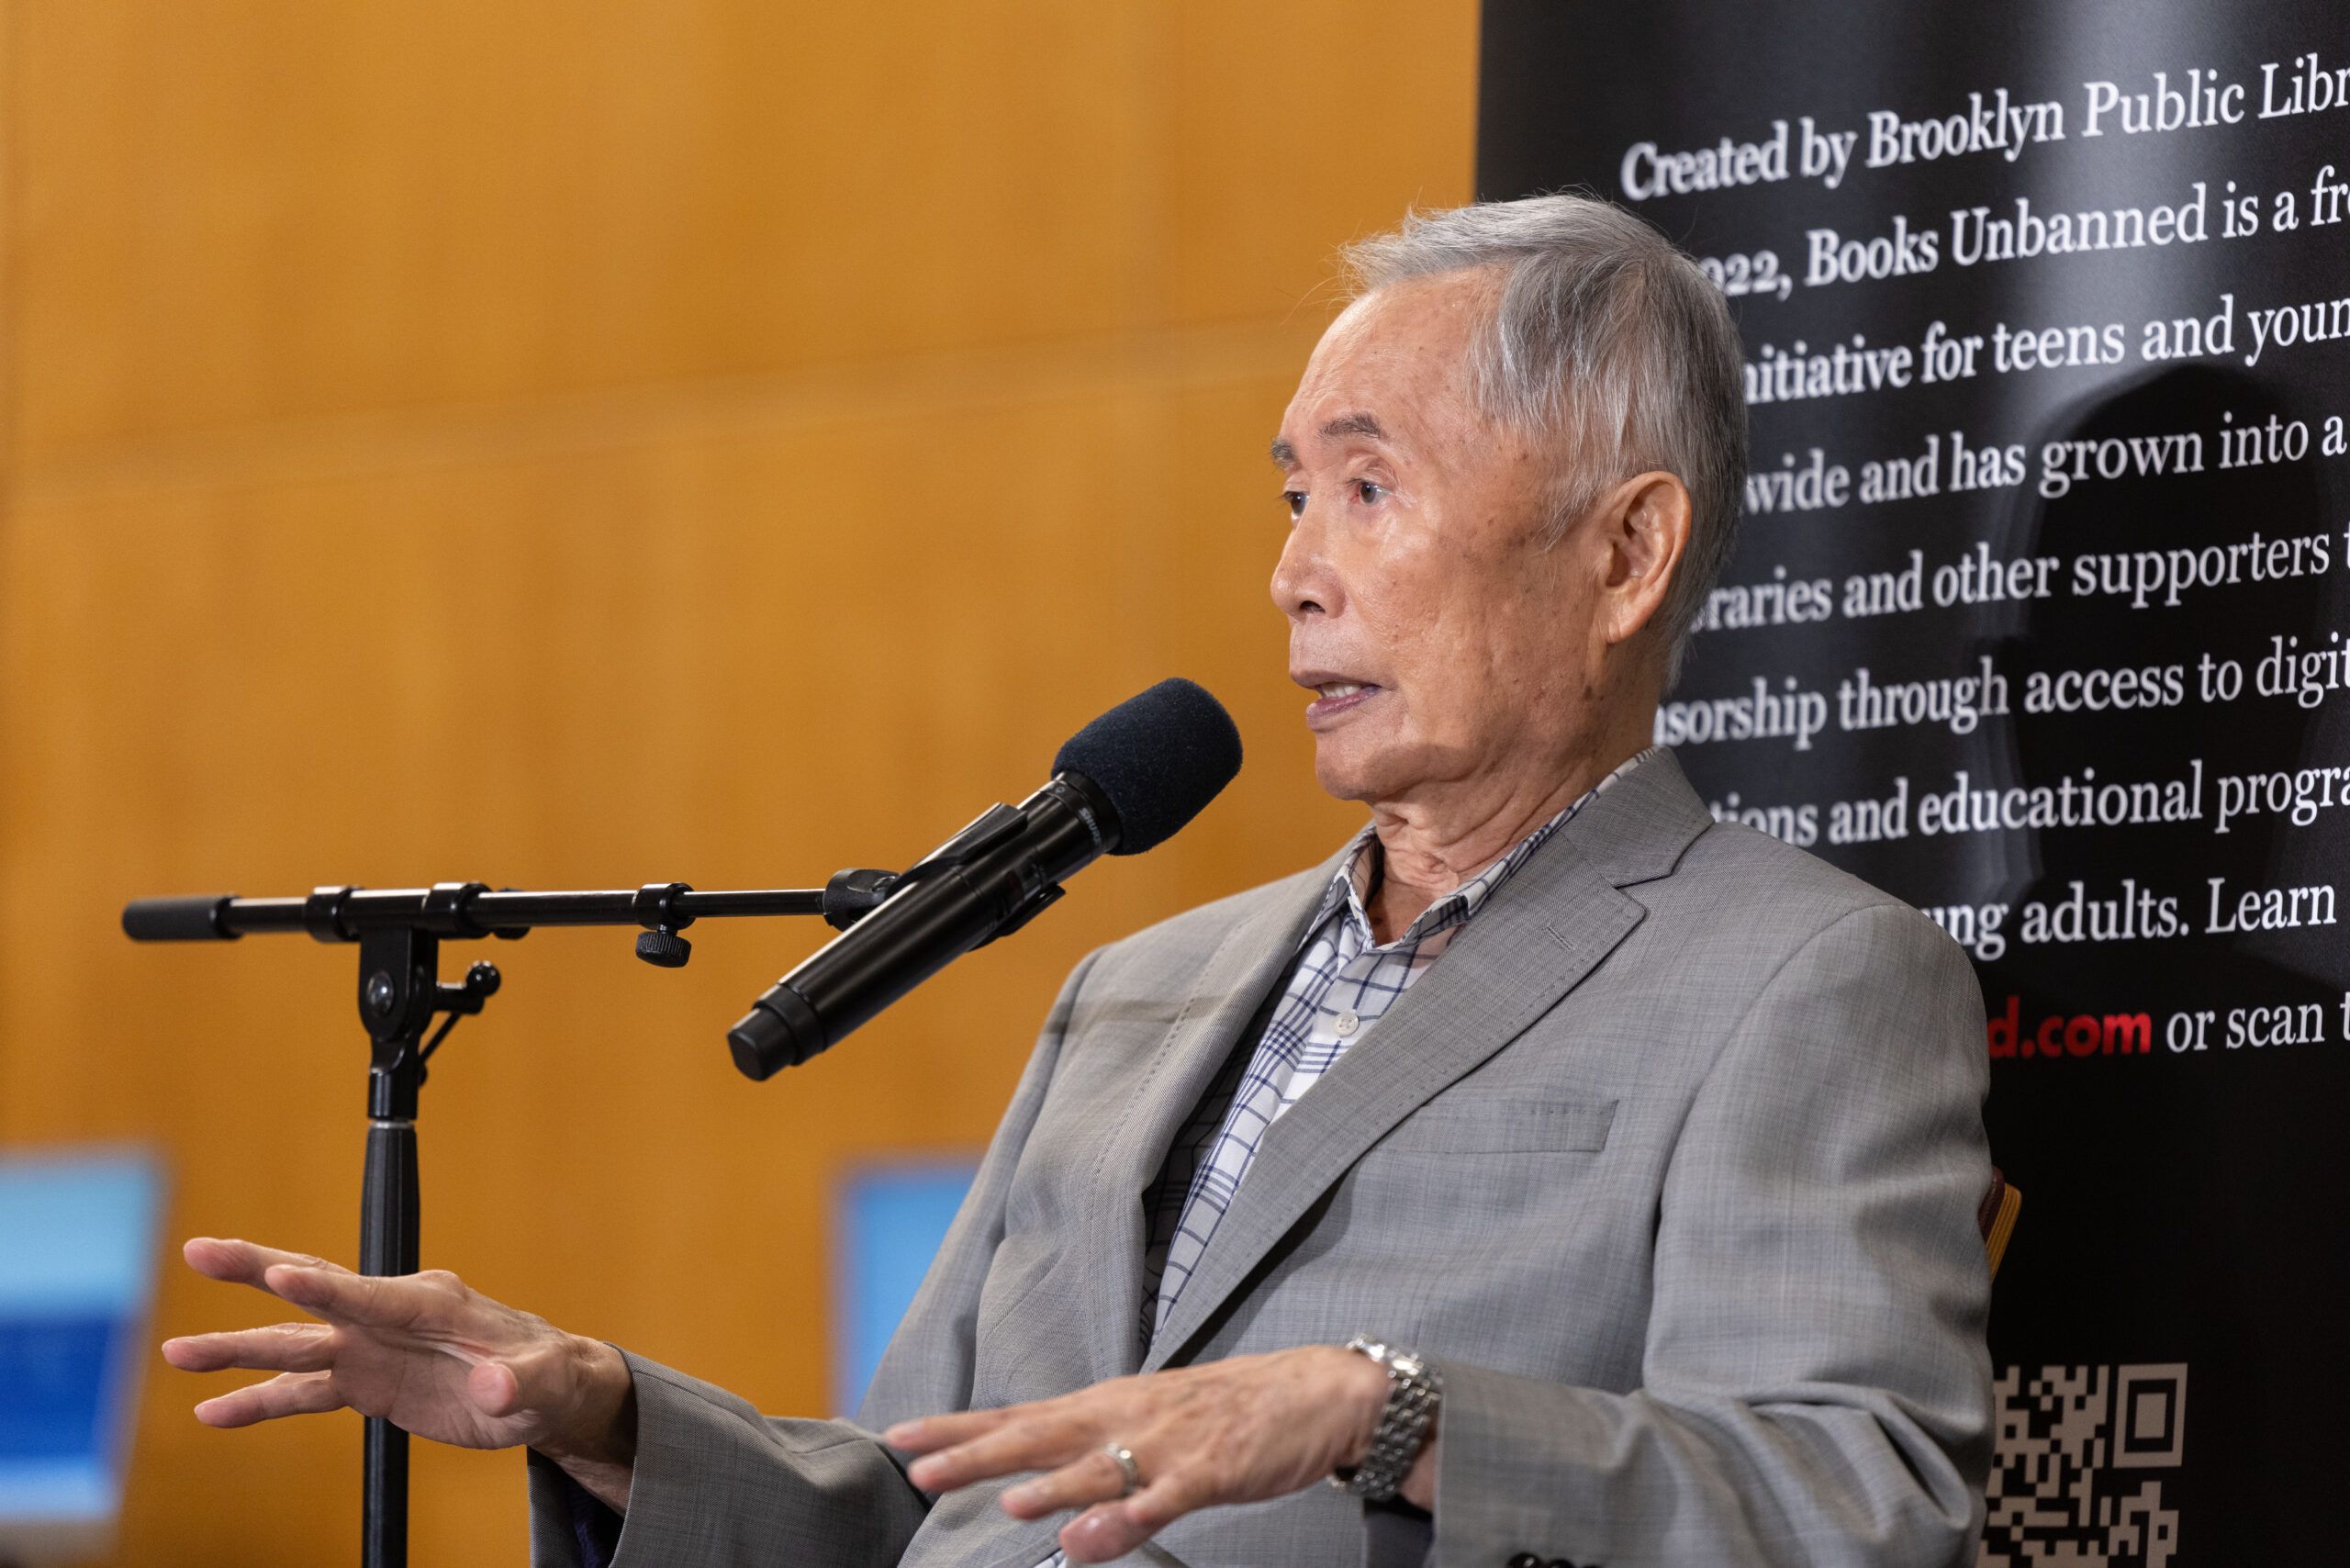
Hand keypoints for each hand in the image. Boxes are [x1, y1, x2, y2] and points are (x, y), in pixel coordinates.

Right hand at [160, 1238, 637, 1508]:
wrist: (541, 1390)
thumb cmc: (547, 1373)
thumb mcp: (544, 1380)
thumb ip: (517, 1381)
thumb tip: (493, 1387)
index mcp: (431, 1302)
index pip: (370, 1293)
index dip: (326, 1288)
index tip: (281, 1274)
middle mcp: (390, 1317)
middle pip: (314, 1291)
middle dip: (257, 1270)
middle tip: (199, 1251)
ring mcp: (371, 1347)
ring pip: (294, 1346)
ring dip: (237, 1349)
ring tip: (177, 1352)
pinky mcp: (365, 1381)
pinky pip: (302, 1392)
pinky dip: (258, 1402)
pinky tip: (214, 1412)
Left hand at [884, 1345, 1429, 1563]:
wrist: (1315, 1391)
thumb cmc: (1225, 1413)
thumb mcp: (1148, 1426)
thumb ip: (1094, 1464)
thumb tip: (1039, 1496)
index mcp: (1106, 1406)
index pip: (1017, 1417)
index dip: (958, 1429)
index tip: (900, 1438)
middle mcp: (1124, 1417)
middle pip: (1038, 1435)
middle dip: (977, 1453)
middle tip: (919, 1468)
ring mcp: (1166, 1443)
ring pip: (1098, 1467)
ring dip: (1051, 1485)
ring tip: (1005, 1503)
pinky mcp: (1210, 1469)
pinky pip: (1164, 1498)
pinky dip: (1129, 1515)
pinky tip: (1099, 1534)